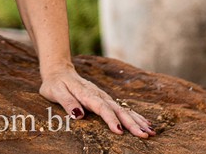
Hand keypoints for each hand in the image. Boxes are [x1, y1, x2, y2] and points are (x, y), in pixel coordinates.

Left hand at [39, 62, 154, 137]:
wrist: (59, 70)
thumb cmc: (55, 84)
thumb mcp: (55, 92)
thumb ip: (67, 101)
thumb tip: (79, 114)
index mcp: (86, 94)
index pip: (101, 107)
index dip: (110, 119)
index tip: (119, 131)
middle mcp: (99, 94)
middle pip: (117, 109)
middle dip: (131, 123)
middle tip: (144, 135)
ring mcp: (104, 96)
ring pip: (123, 109)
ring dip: (137, 120)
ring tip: (150, 131)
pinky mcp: (106, 99)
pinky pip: (123, 108)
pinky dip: (135, 116)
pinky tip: (146, 123)